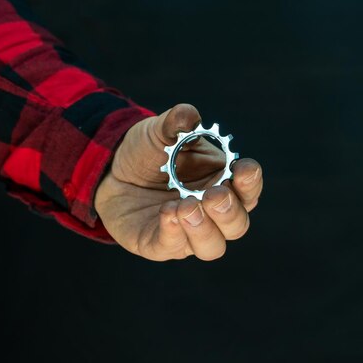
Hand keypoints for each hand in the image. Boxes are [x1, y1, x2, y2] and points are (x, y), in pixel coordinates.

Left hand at [94, 104, 262, 260]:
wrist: (112, 171)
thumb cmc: (148, 152)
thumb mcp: (161, 131)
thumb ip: (176, 122)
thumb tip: (188, 116)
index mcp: (224, 183)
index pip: (248, 190)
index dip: (250, 181)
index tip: (244, 167)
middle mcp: (212, 214)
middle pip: (237, 224)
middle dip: (228, 211)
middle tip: (214, 195)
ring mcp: (189, 233)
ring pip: (212, 246)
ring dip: (204, 229)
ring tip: (186, 206)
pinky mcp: (160, 244)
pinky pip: (172, 246)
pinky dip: (173, 232)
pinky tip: (167, 213)